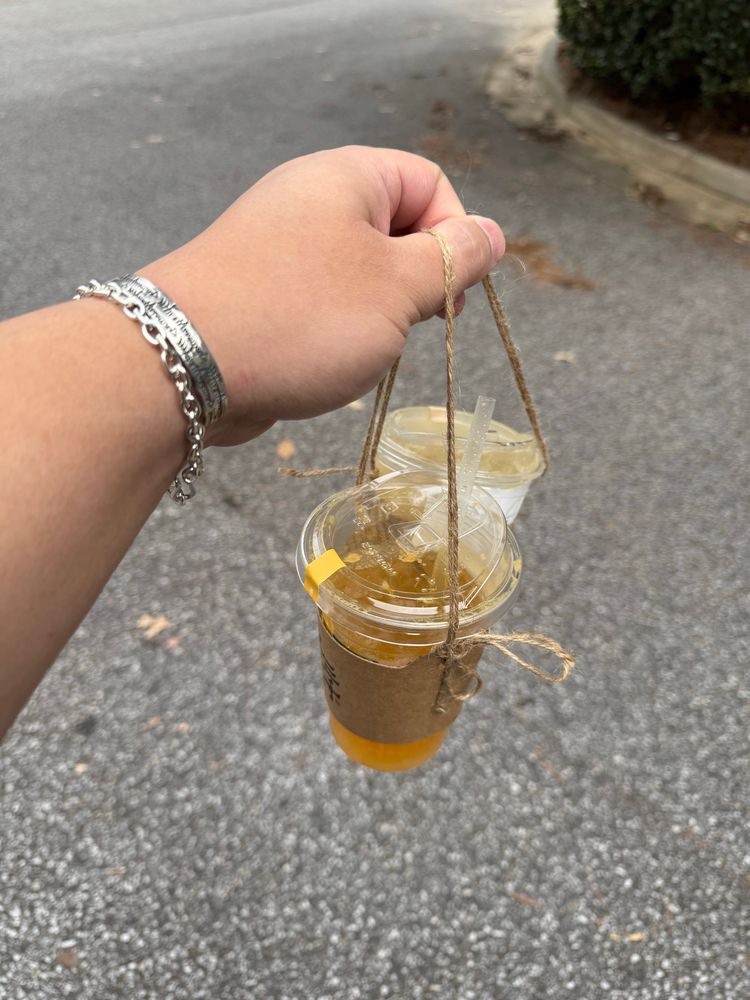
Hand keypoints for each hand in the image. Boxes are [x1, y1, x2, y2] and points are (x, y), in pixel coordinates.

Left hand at [142, 145, 504, 444]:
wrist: (183, 364)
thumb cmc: (303, 317)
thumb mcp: (398, 288)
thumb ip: (452, 259)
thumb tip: (491, 234)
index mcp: (348, 177)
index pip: (430, 182)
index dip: (454, 235)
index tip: (451, 295)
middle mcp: (310, 200)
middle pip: (394, 226)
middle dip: (416, 280)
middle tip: (414, 326)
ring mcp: (278, 246)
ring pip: (357, 271)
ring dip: (378, 314)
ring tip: (362, 349)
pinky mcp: (257, 291)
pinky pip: (318, 300)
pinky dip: (335, 330)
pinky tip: (324, 362)